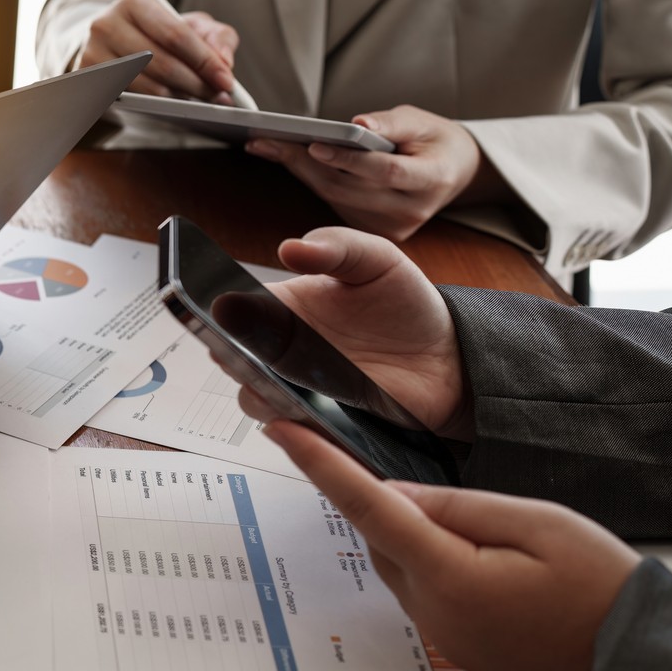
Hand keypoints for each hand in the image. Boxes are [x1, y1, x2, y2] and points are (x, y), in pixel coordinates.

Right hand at [77, 0, 239, 101]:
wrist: (112, 40)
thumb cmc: (157, 32)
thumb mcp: (190, 24)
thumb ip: (216, 37)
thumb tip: (224, 63)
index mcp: (133, 3)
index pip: (175, 35)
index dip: (205, 60)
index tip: (227, 80)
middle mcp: (106, 26)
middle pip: (162, 64)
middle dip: (197, 84)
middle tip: (219, 96)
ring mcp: (93, 55)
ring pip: (147, 87)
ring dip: (180, 98)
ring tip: (200, 100)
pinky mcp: (88, 81)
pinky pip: (132, 100)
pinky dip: (159, 106)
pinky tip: (175, 102)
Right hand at [224, 226, 471, 439]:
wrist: (450, 359)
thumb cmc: (409, 306)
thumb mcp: (378, 259)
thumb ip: (337, 246)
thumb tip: (290, 248)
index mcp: (284, 305)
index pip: (235, 309)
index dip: (222, 313)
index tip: (223, 313)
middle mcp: (282, 347)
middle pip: (232, 356)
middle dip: (230, 355)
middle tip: (242, 350)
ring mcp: (298, 385)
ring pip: (252, 395)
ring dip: (257, 390)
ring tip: (275, 381)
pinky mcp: (318, 416)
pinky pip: (288, 425)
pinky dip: (288, 420)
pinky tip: (301, 406)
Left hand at [246, 105, 500, 240]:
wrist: (451, 171)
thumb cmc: (433, 140)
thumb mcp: (420, 121)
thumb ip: (390, 123)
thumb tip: (357, 124)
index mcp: (433, 178)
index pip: (386, 171)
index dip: (348, 159)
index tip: (314, 144)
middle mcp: (412, 209)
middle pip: (349, 188)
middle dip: (305, 162)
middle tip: (268, 139)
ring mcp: (392, 226)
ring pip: (336, 198)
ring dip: (300, 170)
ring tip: (269, 145)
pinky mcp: (376, 233)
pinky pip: (336, 205)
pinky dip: (313, 180)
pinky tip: (290, 160)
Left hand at [262, 421, 636, 670]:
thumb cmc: (603, 593)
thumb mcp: (540, 526)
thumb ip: (461, 507)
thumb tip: (397, 495)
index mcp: (447, 576)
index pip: (366, 508)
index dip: (320, 465)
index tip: (282, 432)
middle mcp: (430, 611)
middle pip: (381, 537)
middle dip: (391, 502)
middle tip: (443, 487)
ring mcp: (441, 634)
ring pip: (401, 564)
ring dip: (420, 535)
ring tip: (494, 531)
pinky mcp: (456, 645)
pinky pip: (425, 591)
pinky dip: (436, 563)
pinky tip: (488, 559)